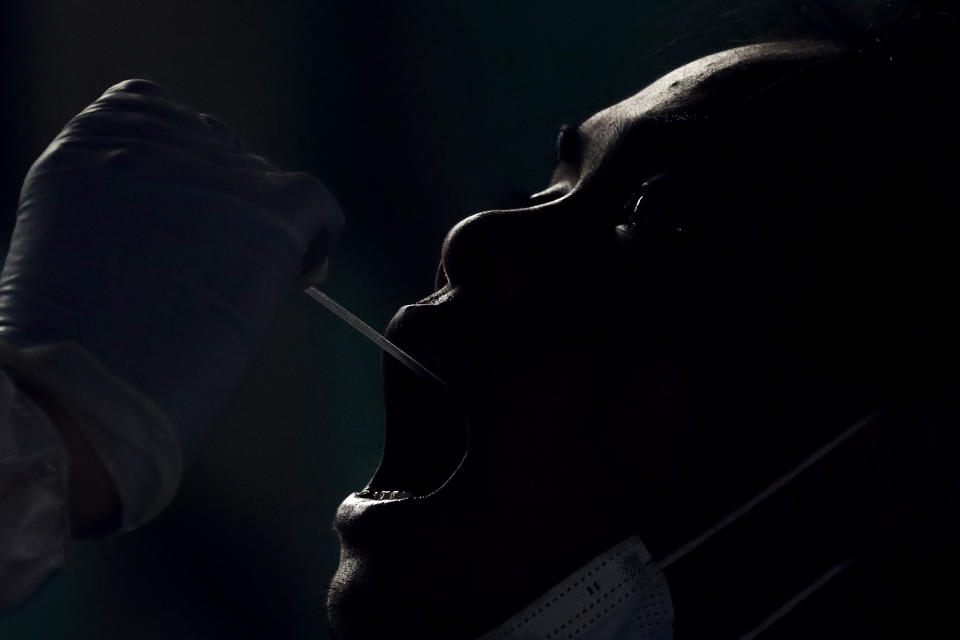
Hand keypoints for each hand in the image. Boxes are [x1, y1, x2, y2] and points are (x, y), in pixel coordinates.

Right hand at [0, 79, 343, 451]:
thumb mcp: (70, 238)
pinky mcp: (268, 209)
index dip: (183, 169)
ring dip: (259, 227)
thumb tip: (189, 220)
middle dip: (222, 202)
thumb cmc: (66, 339)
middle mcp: (157, 138)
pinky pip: (318, 205)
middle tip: (214, 266)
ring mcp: (216, 170)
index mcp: (95, 139)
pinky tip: (303, 272)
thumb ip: (122, 206)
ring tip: (239, 288)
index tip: (188, 218)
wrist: (82, 385)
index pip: (160, 114)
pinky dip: (319, 236)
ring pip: (263, 182)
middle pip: (219, 149)